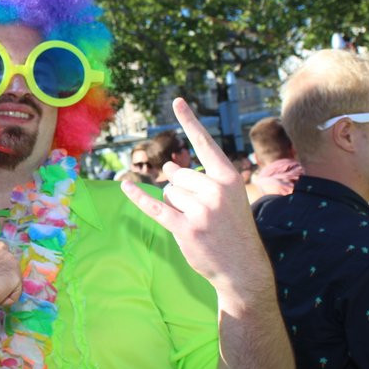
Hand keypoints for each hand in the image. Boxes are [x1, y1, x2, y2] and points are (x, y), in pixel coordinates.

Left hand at [120, 98, 270, 302]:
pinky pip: (154, 207)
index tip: (176, 101)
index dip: (189, 121)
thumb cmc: (233, 229)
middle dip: (182, 191)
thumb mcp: (228, 198)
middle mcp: (215, 190)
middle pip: (177, 175)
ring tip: (198, 223)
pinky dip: (138, 197)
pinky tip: (125, 185)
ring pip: (168, 193)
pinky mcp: (184, 228)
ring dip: (175, 206)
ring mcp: (200, 210)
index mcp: (228, 178)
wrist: (243, 268)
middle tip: (203, 213)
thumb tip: (169, 167)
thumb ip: (201, 179)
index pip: (204, 144)